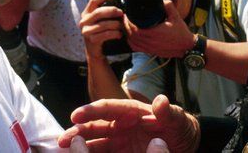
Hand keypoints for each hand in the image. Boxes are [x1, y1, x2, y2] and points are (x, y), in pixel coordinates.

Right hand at [58, 95, 199, 152]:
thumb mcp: (178, 119)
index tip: (75, 115)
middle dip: (77, 132)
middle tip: (62, 141)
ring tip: (64, 152)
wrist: (185, 145)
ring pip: (94, 143)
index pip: (108, 108)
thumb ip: (169, 112)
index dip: (91, 110)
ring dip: (80, 147)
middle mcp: (120, 125)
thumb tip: (161, 100)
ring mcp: (119, 142)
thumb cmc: (180, 128)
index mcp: (131, 111)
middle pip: (95, 127)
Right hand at [80, 0, 124, 59]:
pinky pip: (105, 34)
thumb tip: (120, 5)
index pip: (93, 0)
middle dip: (112, 11)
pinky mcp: (91, 40)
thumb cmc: (101, 32)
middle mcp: (84, 21)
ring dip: (115, 24)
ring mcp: (86, 31)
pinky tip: (119, 34)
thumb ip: (106, 12)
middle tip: (121, 13)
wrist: (96, 50)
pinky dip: (115, 34)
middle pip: (98, 12)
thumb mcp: (102, 20)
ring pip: (103, 24)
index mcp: (87, 13)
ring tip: (121, 26)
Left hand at [125, 1, 195, 58]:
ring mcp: (150, 48)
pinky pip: (136, 48)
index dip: (129, 22)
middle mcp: (151, 42)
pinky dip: (131, 42)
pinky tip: (130, 37)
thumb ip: (169, 6)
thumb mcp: (176, 16)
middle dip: (126, 26)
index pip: (136, 29)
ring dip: (127, 34)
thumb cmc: (181, 33)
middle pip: (132, 35)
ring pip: (133, 42)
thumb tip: (161, 0)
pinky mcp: (151, 51)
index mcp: (156, 33)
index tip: (128, 15)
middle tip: (125, 18)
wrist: (186, 46)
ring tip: (126, 25)